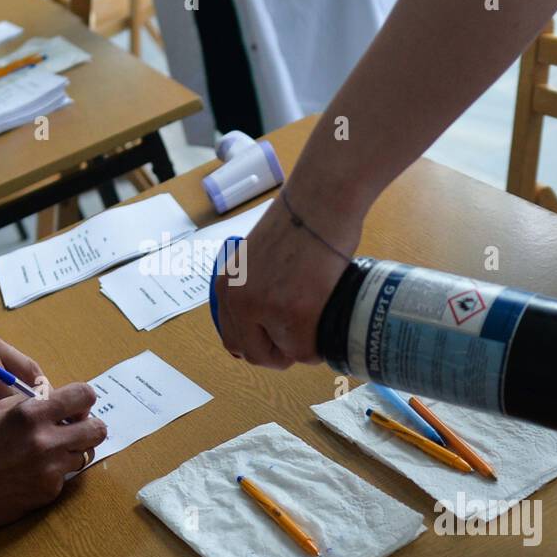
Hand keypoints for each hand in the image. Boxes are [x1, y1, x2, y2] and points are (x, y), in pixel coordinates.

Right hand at [0, 383, 104, 533]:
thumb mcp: (0, 411)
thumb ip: (34, 402)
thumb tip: (60, 399)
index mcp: (32, 413)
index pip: (84, 395)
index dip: (84, 400)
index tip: (76, 407)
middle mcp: (47, 439)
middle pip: (98, 429)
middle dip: (89, 427)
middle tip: (74, 431)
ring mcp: (51, 467)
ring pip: (84, 453)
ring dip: (71, 451)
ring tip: (47, 454)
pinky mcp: (50, 490)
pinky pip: (67, 475)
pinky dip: (56, 472)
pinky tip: (34, 473)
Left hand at [212, 194, 357, 369]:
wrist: (320, 200)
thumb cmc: (298, 221)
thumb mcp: (257, 259)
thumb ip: (255, 289)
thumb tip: (268, 321)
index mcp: (227, 287)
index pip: (234, 339)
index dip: (260, 344)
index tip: (278, 339)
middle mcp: (240, 301)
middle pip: (255, 355)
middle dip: (279, 354)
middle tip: (301, 339)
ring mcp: (267, 308)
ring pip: (284, 355)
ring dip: (302, 347)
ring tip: (318, 322)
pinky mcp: (297, 312)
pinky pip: (307, 350)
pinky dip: (320, 345)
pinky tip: (328, 321)